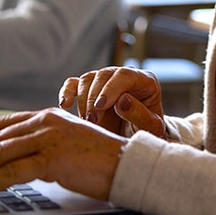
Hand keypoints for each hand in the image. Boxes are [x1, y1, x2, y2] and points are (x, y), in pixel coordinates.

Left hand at [0, 109, 124, 199]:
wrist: (127, 163)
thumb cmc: (103, 158)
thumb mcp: (70, 141)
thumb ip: (47, 142)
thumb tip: (22, 157)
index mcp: (50, 115)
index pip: (6, 123)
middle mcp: (47, 121)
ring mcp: (49, 138)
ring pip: (0, 153)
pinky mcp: (52, 158)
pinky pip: (11, 171)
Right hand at [58, 66, 176, 141]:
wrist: (134, 139)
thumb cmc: (145, 131)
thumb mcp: (150, 128)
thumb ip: (140, 115)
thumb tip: (122, 101)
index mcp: (144, 81)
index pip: (125, 75)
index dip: (111, 88)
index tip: (100, 106)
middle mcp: (123, 77)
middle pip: (103, 75)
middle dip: (94, 99)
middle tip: (93, 121)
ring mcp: (105, 82)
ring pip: (88, 79)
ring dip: (83, 100)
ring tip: (86, 122)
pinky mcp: (90, 89)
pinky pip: (74, 84)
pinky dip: (67, 92)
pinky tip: (65, 106)